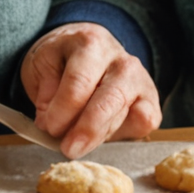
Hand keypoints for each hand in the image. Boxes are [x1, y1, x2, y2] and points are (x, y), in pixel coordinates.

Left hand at [21, 23, 159, 158]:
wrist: (85, 48)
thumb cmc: (61, 59)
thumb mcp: (42, 64)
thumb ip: (44, 90)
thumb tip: (49, 122)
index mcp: (91, 43)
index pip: (79, 83)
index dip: (62, 111)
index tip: (48, 128)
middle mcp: (122, 59)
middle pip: (109, 100)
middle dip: (87, 130)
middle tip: (68, 149)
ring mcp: (141, 79)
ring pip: (124, 115)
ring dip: (97, 136)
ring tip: (77, 143)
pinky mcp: (151, 101)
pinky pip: (144, 123)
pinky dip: (124, 135)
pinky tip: (103, 135)